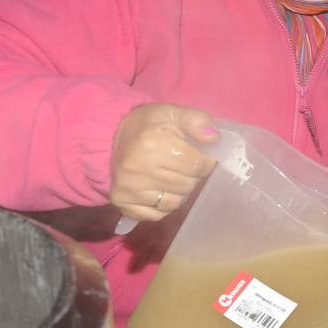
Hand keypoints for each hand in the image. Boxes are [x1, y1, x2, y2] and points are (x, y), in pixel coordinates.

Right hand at [110, 103, 217, 222]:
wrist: (113, 135)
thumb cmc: (150, 124)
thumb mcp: (175, 113)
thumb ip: (198, 121)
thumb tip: (214, 138)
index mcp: (153, 143)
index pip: (197, 165)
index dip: (204, 161)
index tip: (199, 155)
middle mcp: (138, 168)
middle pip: (188, 185)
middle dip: (192, 176)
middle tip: (183, 165)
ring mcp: (128, 187)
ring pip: (175, 203)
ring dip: (181, 192)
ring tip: (172, 176)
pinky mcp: (121, 202)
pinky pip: (157, 214)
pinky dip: (164, 205)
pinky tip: (159, 189)